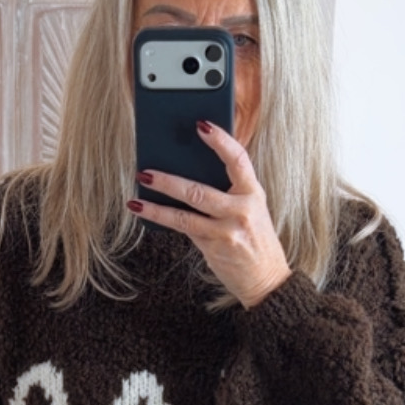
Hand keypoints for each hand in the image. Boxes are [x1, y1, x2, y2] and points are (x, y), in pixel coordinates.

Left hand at [129, 122, 291, 307]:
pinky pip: (184, 229)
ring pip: (187, 212)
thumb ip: (228, 191)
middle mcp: (242, 210)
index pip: (238, 159)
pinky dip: (163, 218)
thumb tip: (189, 171)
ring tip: (138, 193)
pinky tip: (145, 210)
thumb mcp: (252, 209)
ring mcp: (227, 231)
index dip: (220, 141)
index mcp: (254, 193)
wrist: (266, 279)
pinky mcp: (214, 248)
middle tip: (146, 170)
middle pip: (201, 190)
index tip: (201, 125)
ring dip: (158, 202)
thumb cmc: (254, 239)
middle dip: (169, 180)